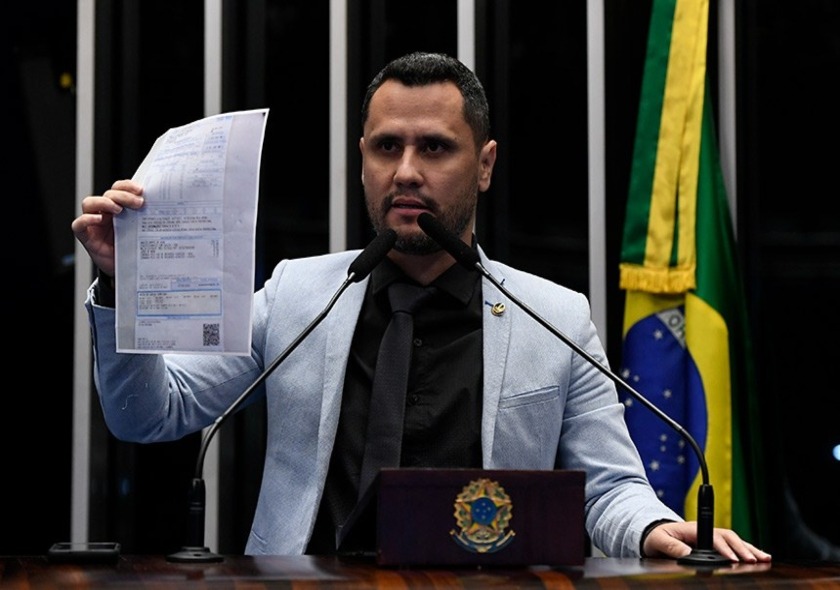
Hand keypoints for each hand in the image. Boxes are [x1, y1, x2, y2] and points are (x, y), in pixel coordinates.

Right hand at [71, 179, 144, 275]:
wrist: (127, 270)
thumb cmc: (133, 249)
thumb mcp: (142, 231)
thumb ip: (147, 219)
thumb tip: (165, 208)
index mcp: (119, 208)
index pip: (118, 188)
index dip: (127, 186)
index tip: (141, 190)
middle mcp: (105, 213)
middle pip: (107, 194)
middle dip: (123, 195)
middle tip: (138, 202)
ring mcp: (94, 224)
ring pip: (89, 203)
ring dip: (104, 203)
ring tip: (118, 210)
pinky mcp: (86, 237)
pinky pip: (79, 225)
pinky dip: (86, 219)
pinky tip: (98, 220)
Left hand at [643, 521, 771, 562]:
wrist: (655, 534)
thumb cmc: (656, 536)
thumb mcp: (658, 540)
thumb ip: (671, 546)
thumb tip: (686, 554)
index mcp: (693, 529)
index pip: (713, 537)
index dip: (724, 548)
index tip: (733, 559)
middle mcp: (705, 532)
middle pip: (729, 538)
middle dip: (743, 549)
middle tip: (755, 560)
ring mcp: (711, 537)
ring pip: (734, 541)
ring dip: (749, 549)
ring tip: (764, 558)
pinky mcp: (714, 545)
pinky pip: (733, 546)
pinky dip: (746, 551)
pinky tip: (758, 557)